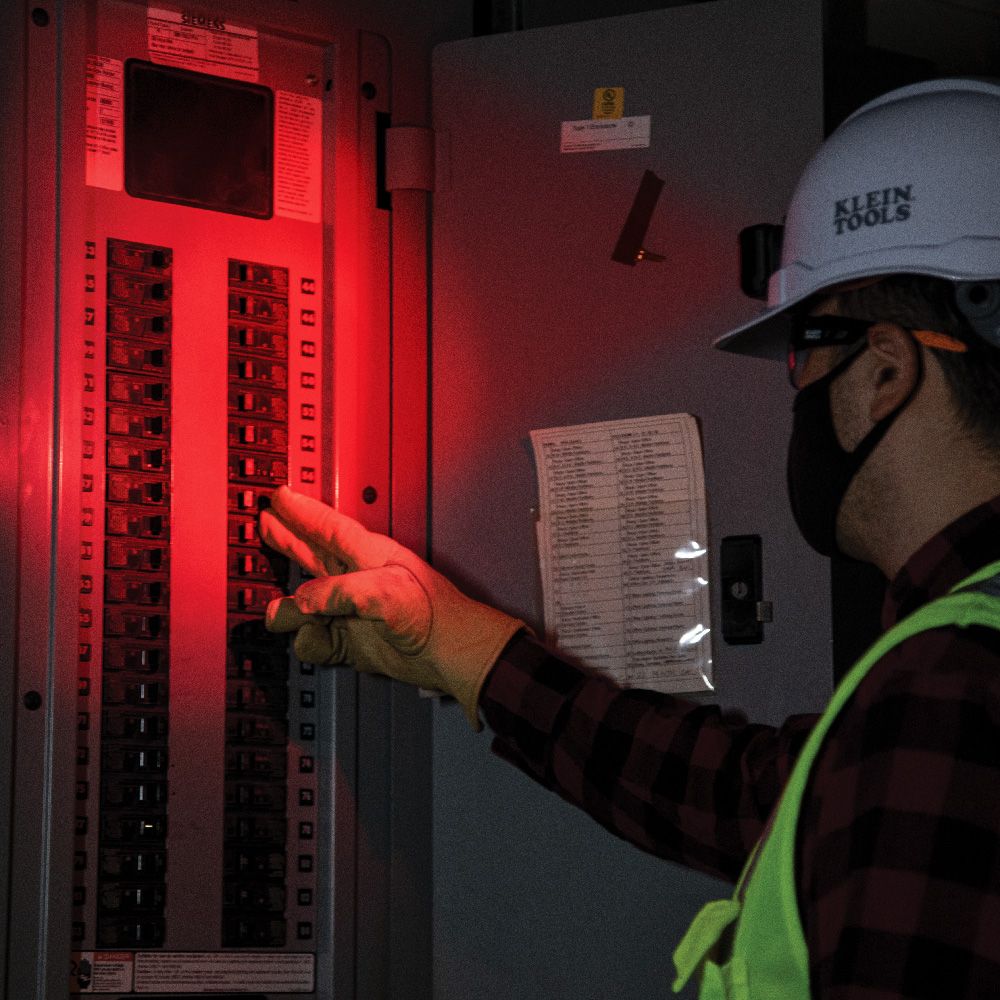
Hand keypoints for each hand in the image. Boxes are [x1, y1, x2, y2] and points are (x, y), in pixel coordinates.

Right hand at [260, 486, 524, 729]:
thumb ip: (340, 592)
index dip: (302, 511)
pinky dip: (310, 643)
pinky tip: (317, 639)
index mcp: (369, 555)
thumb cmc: (431, 613)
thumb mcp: (386, 592)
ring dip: (290, 609)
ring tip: (278, 612)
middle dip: (287, 540)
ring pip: (305, 604)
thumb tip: (301, 602)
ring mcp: (352, 612)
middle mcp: (357, 580)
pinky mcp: (351, 642)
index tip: (279, 495)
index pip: (328, 527)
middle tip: (263, 524)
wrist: (450, 654)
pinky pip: (316, 640)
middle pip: (312, 554)